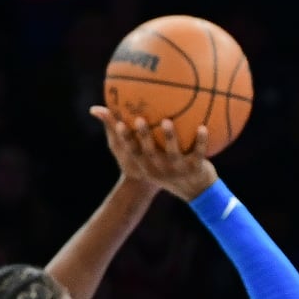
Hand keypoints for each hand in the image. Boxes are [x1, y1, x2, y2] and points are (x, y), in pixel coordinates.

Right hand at [89, 107, 217, 202]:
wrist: (194, 190)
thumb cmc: (163, 165)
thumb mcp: (142, 154)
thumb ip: (118, 130)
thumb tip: (94, 109)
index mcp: (146, 163)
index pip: (132, 150)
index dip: (126, 139)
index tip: (120, 124)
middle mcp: (159, 167)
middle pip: (149, 152)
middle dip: (144, 137)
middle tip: (140, 120)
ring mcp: (178, 169)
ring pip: (173, 153)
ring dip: (169, 137)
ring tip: (167, 121)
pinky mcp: (196, 169)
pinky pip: (198, 153)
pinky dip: (201, 141)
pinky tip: (203, 126)